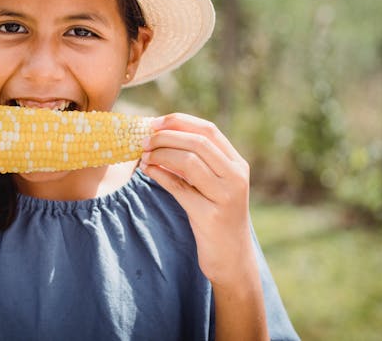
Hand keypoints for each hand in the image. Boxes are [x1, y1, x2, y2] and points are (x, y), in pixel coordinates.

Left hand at [140, 113, 254, 285]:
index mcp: (237, 164)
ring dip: (161, 154)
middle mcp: (236, 177)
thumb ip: (193, 162)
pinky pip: (180, 188)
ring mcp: (226, 196)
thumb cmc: (215, 217)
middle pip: (198, 142)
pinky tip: (147, 171)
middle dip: (166, 136)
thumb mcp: (210, 186)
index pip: (209, 130)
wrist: (232, 259)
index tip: (155, 122)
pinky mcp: (211, 216)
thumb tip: (157, 138)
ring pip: (190, 161)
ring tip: (143, 156)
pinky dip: (160, 175)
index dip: (180, 121)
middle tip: (143, 140)